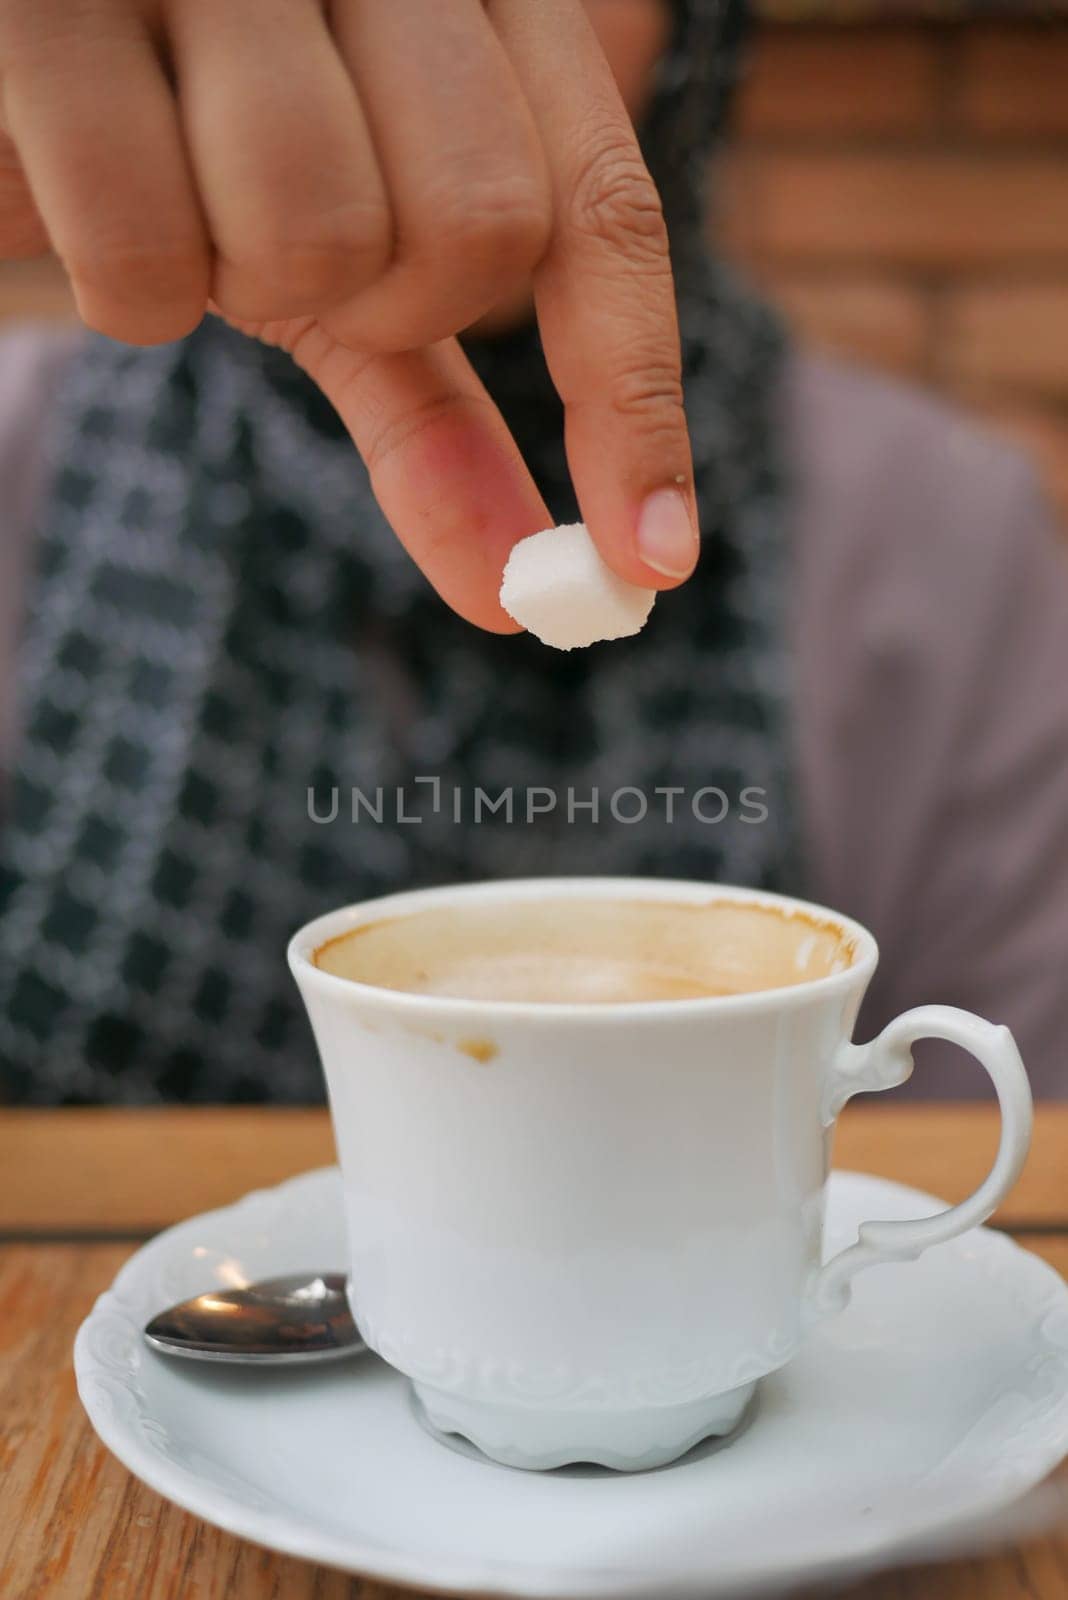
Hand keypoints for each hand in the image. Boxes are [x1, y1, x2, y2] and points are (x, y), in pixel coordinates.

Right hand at [0, 0, 696, 628]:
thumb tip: (511, 591)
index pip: (606, 214)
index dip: (635, 404)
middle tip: (300, 261)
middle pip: (479, 232)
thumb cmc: (196, 150)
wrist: (22, 54)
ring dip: (245, 281)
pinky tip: (84, 199)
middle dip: (386, 307)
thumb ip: (435, 419)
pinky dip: (129, 287)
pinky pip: (150, 243)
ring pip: (319, 233)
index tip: (649, 563)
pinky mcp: (60, 1)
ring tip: (187, 202)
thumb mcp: (343, 280)